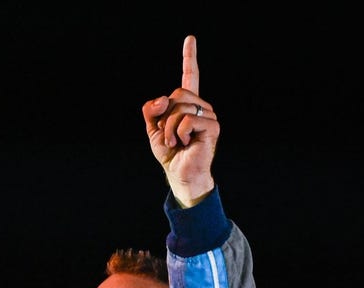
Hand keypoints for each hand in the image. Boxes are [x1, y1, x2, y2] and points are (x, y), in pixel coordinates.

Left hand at [141, 35, 217, 207]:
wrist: (180, 174)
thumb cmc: (170, 153)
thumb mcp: (153, 129)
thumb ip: (151, 110)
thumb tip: (162, 99)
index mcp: (187, 105)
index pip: (190, 76)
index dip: (189, 57)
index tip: (190, 38)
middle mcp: (201, 106)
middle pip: (176, 94)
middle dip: (164, 116)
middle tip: (169, 135)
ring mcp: (208, 115)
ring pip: (179, 107)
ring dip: (169, 128)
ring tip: (176, 142)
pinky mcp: (212, 126)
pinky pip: (186, 120)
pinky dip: (178, 133)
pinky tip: (185, 143)